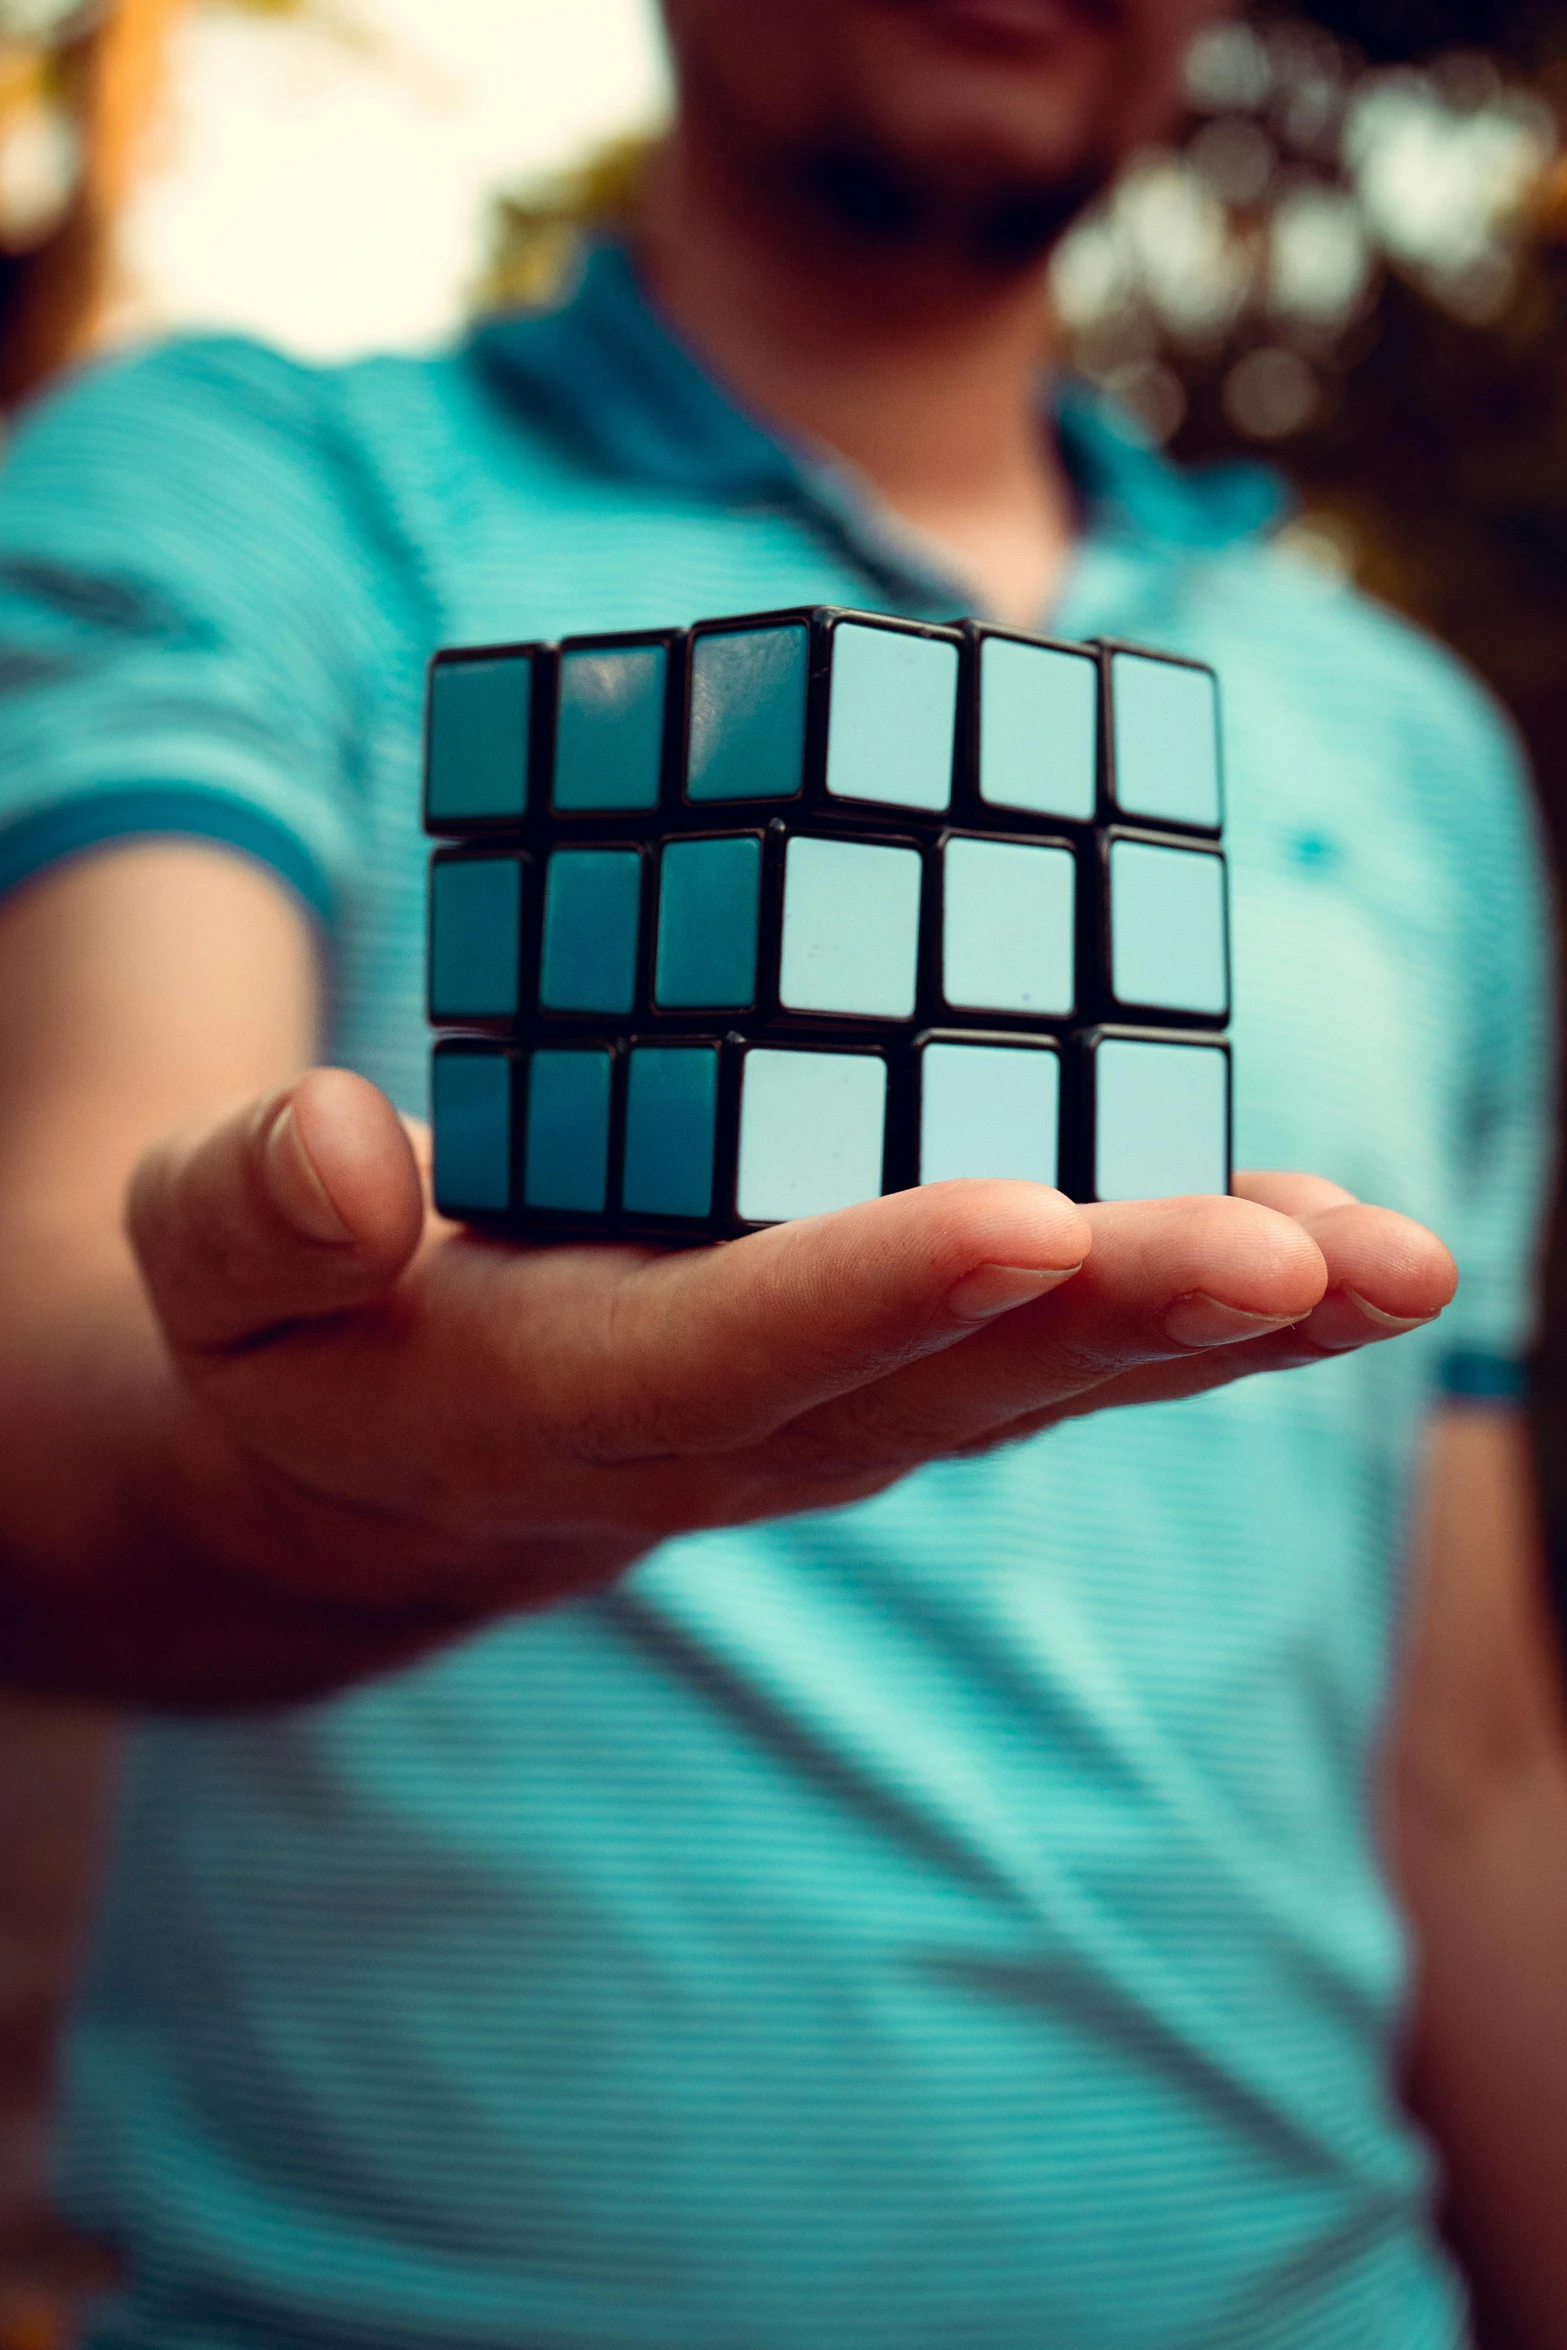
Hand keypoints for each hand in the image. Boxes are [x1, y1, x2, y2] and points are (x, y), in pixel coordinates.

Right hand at [127, 1071, 1456, 1639]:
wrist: (394, 1450)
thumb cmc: (301, 1328)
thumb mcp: (213, 1266)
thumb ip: (253, 1215)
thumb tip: (351, 1156)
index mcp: (555, 1400)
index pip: (725, 1359)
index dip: (867, 1291)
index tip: (1021, 1213)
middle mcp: (738, 1429)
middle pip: (947, 1386)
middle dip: (1119, 1315)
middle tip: (1286, 1254)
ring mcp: (843, 1405)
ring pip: (1051, 1378)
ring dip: (1226, 1321)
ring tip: (1395, 1261)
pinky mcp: (908, 1356)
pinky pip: (1075, 1338)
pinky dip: (1218, 1294)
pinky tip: (1350, 1243)